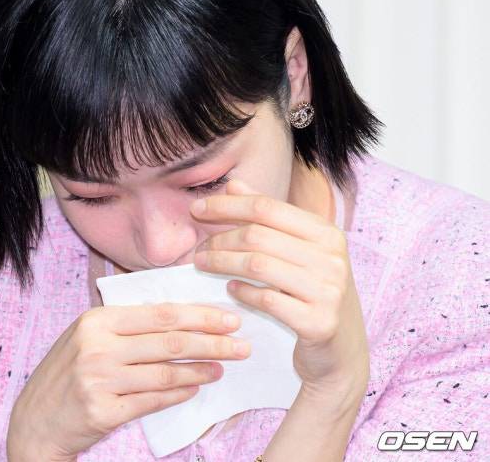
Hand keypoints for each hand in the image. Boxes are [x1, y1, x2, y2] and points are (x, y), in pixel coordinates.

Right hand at [6, 303, 250, 460]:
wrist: (35, 420)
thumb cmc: (68, 373)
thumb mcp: (89, 336)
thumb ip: (127, 325)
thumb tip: (182, 317)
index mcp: (97, 320)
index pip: (161, 314)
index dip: (200, 316)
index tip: (229, 319)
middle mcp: (97, 346)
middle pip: (169, 341)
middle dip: (213, 342)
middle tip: (240, 346)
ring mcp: (99, 379)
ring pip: (166, 372)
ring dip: (201, 370)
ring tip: (221, 368)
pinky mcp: (103, 410)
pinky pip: (153, 399)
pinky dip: (179, 393)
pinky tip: (195, 387)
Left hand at [189, 178, 369, 407]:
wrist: (342, 353)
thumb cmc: (314, 296)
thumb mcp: (299, 252)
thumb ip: (268, 218)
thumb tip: (233, 186)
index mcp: (326, 233)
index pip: (267, 207)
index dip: (227, 206)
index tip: (197, 209)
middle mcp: (331, 258)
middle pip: (258, 235)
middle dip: (219, 239)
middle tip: (198, 250)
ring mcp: (328, 290)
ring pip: (258, 265)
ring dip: (222, 263)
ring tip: (203, 265)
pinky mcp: (319, 322)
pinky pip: (267, 299)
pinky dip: (242, 292)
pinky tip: (230, 290)